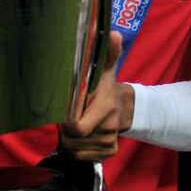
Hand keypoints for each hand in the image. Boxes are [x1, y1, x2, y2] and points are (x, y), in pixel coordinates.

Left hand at [59, 31, 123, 161]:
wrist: (124, 106)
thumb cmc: (106, 87)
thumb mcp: (106, 68)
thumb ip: (109, 52)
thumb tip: (115, 33)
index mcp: (105, 107)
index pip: (77, 127)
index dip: (67, 122)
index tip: (66, 113)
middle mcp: (109, 127)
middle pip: (73, 140)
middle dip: (66, 131)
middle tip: (68, 118)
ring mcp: (110, 141)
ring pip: (76, 150)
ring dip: (71, 140)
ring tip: (76, 125)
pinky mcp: (109, 152)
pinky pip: (83, 157)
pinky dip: (78, 150)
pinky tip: (83, 137)